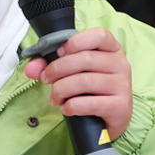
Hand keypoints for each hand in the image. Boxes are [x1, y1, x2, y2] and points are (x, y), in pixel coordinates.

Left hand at [23, 27, 132, 141]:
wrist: (111, 119)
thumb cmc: (92, 90)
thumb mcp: (75, 72)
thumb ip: (50, 65)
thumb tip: (31, 68)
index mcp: (112, 50)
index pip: (100, 35)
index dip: (76, 41)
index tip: (60, 52)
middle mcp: (121, 65)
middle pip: (86, 59)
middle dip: (58, 69)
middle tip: (46, 78)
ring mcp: (123, 86)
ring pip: (84, 81)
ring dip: (61, 89)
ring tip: (54, 97)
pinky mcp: (120, 107)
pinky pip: (89, 103)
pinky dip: (71, 106)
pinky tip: (66, 108)